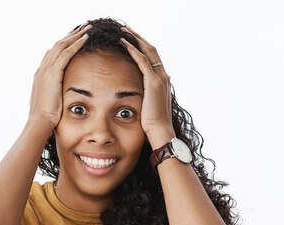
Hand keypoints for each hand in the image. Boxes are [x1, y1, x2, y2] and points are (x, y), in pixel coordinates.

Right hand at [28, 24, 90, 127]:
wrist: (39, 122)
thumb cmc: (45, 118)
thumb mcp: (49, 104)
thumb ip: (53, 97)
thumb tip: (60, 100)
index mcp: (40, 76)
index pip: (52, 55)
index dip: (63, 46)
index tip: (73, 39)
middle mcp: (41, 70)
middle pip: (56, 46)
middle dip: (70, 36)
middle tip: (82, 28)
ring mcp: (46, 71)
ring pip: (61, 46)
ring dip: (75, 36)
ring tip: (87, 29)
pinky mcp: (53, 74)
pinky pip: (66, 53)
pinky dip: (76, 44)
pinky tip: (85, 38)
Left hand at [119, 26, 174, 146]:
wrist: (160, 133)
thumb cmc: (151, 125)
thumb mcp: (146, 107)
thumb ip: (142, 98)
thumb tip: (132, 98)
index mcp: (161, 81)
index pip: (152, 58)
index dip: (142, 46)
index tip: (131, 39)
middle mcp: (163, 76)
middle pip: (151, 50)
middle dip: (139, 38)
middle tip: (126, 28)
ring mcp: (160, 78)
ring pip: (148, 51)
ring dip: (135, 39)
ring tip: (123, 30)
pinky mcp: (154, 83)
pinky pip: (142, 61)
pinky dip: (133, 50)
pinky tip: (123, 42)